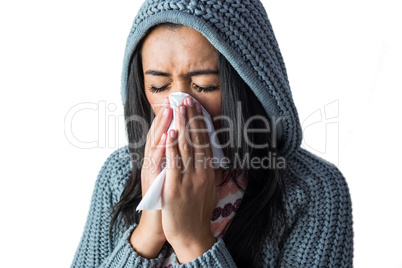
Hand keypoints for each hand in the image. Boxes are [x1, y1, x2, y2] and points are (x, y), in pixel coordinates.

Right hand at [130, 97, 171, 257]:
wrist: (162, 226)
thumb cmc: (171, 201)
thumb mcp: (173, 177)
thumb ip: (178, 162)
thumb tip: (189, 148)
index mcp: (158, 161)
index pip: (164, 135)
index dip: (170, 119)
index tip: (178, 104)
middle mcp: (152, 163)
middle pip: (158, 135)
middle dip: (166, 116)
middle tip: (173, 100)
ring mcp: (152, 171)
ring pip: (156, 144)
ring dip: (163, 126)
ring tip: (170, 110)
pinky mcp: (153, 181)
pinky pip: (158, 162)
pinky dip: (163, 148)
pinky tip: (168, 136)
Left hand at [162, 97, 221, 262]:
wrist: (191, 235)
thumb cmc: (199, 212)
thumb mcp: (211, 190)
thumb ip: (211, 173)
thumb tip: (212, 159)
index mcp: (209, 172)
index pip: (205, 142)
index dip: (199, 124)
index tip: (196, 109)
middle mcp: (201, 173)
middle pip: (195, 140)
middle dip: (190, 118)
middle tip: (186, 100)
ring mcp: (188, 180)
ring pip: (185, 147)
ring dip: (181, 126)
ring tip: (178, 109)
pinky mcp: (174, 188)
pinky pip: (173, 164)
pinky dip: (171, 147)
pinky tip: (169, 133)